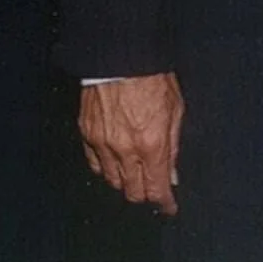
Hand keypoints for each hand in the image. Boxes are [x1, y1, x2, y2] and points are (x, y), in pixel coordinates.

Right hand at [79, 72, 184, 215]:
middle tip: (153, 187)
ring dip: (125, 182)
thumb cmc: (153, 77)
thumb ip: (173, 145)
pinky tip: (115, 161)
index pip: (156, 189)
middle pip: (132, 192)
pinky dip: (106, 168)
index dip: (164, 202)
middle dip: (145, 194)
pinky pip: (95, 164)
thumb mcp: (175, 108)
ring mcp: (103, 144)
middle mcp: (125, 150)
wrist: (121, 55)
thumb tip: (171, 174)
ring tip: (135, 173)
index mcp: (151, 144)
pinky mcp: (87, 134)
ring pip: (113, 181)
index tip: (169, 206)